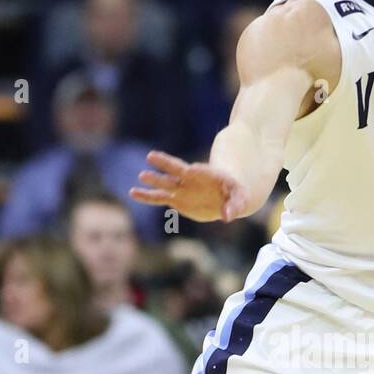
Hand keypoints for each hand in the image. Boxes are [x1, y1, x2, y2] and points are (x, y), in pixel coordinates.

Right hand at [130, 151, 249, 223]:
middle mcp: (192, 180)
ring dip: (154, 180)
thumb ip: (235, 205)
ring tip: (141, 176)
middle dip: (166, 164)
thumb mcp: (240, 198)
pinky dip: (147, 196)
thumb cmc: (235, 194)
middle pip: (177, 170)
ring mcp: (182, 189)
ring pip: (165, 183)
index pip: (201, 171)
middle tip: (152, 156)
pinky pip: (159, 197)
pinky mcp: (176, 199)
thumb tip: (228, 217)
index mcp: (209, 175)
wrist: (226, 197)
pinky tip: (134, 193)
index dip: (197, 170)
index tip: (191, 169)